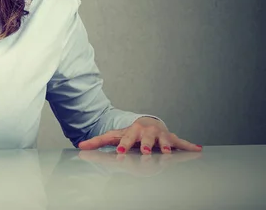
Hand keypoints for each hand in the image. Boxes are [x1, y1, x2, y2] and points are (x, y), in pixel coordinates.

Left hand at [77, 117, 202, 153]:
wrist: (147, 124)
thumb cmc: (129, 134)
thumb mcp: (113, 136)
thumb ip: (97, 141)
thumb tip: (79, 145)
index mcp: (132, 131)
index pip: (127, 138)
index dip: (124, 144)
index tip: (121, 152)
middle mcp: (147, 132)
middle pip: (146, 139)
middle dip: (146, 145)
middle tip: (145, 152)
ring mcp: (160, 135)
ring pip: (164, 140)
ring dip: (166, 145)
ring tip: (167, 151)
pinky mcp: (172, 139)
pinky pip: (181, 143)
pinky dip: (189, 145)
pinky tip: (198, 149)